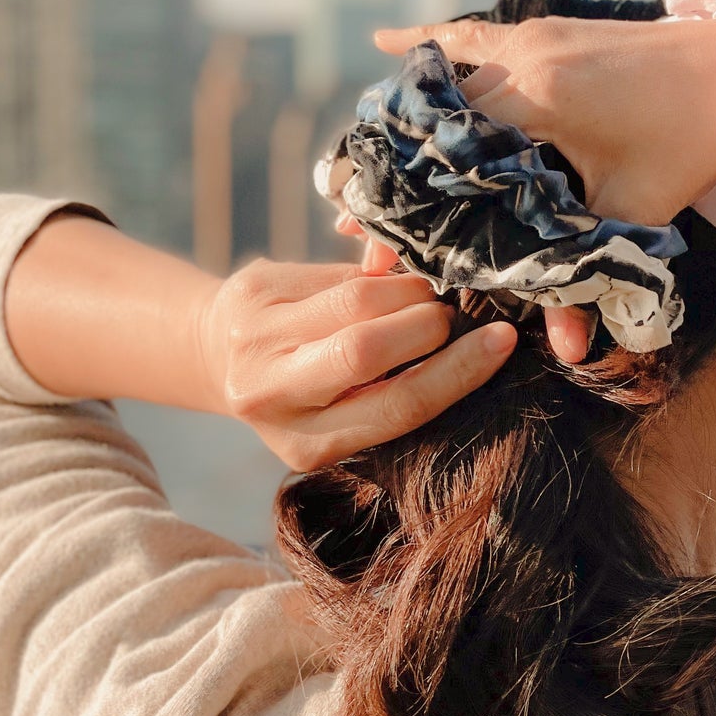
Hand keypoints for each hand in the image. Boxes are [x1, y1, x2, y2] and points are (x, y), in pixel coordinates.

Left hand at [197, 256, 515, 471]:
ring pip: (358, 299)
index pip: (396, 407)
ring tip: (424, 298)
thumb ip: (392, 394)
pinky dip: (378, 276)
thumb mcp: (337, 420)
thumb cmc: (299, 395)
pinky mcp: (255, 286)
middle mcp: (274, 395)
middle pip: (370, 351)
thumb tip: (468, 346)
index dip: (456, 372)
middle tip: (453, 317)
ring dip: (409, 292)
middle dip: (429, 325)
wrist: (214, 353)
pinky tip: (385, 284)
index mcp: (307, 444)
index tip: (500, 342)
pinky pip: (340, 272)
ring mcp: (258, 337)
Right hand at [373, 12, 715, 363]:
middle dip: (396, 179)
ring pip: (442, 84)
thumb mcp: (637, 211)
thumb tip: (566, 349)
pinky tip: (383, 42)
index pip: (447, 160)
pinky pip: (468, 37)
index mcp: (534, 101)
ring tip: (363, 165)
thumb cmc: (693, 139)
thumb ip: (591, 275)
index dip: (408, 211)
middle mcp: (520, 59)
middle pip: (434, 127)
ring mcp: (529, 37)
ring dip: (404, 125)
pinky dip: (428, 46)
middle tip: (354, 224)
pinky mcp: (544, 30)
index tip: (371, 246)